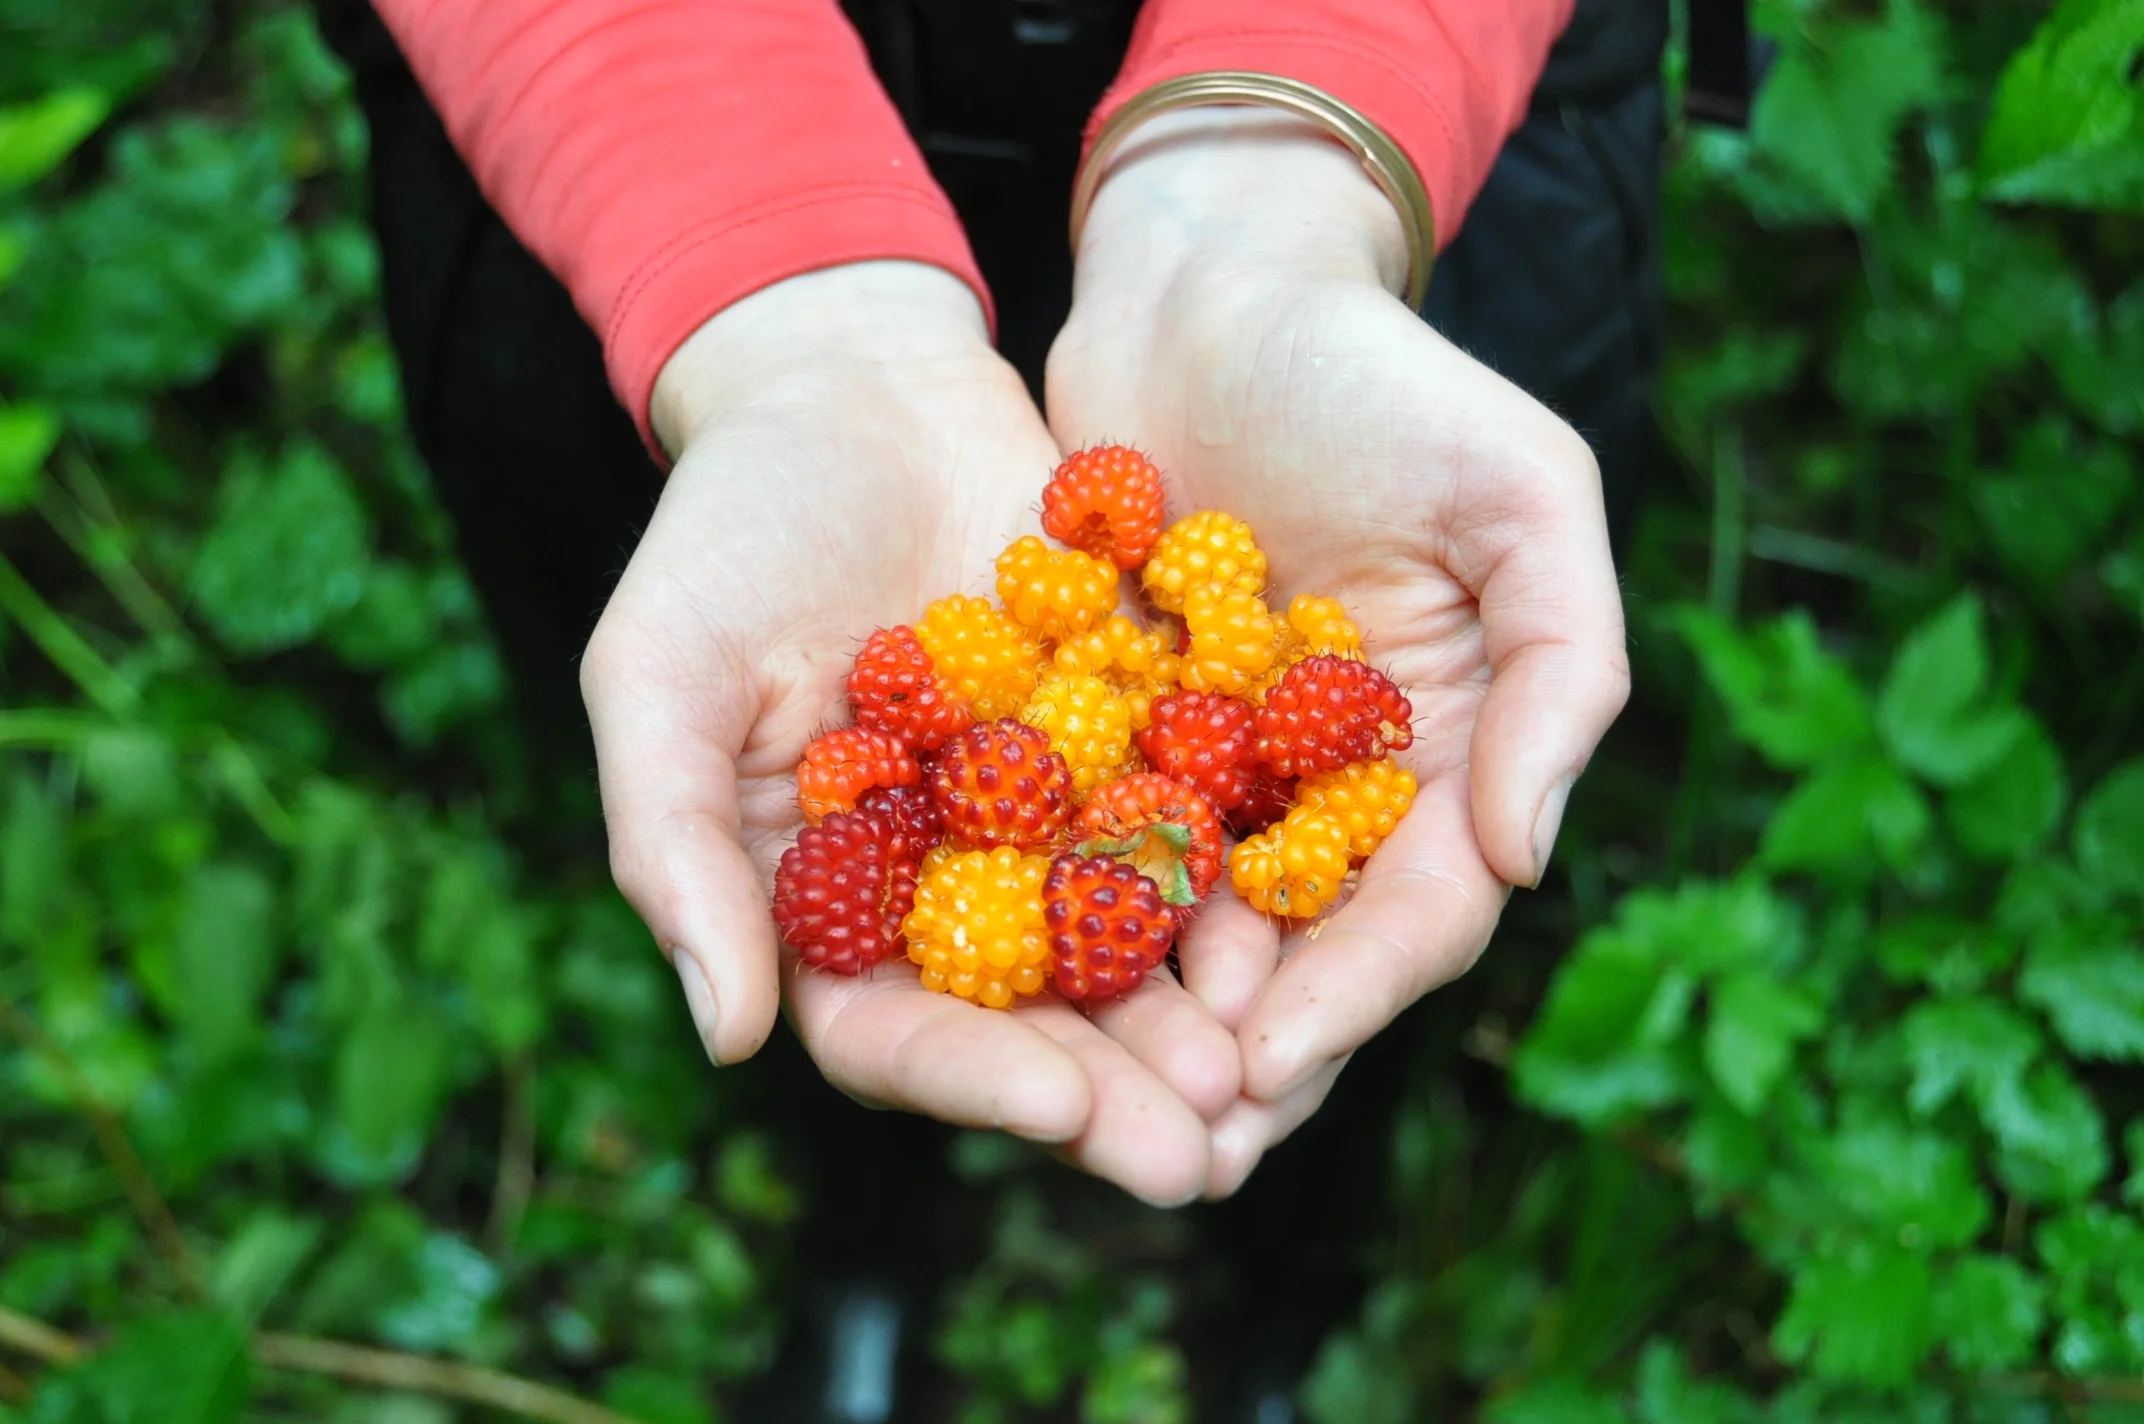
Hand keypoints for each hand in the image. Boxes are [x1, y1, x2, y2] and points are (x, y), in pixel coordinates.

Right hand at [584, 262, 1238, 1203]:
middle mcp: (942, 882)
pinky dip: (1239, 880)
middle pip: (1027, 1020)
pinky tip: (1307, 923)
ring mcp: (1041, 817)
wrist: (855, 384)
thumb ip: (674, 846)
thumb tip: (725, 1033)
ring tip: (1267, 1071)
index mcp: (823, 899)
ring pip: (1123, 945)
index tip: (1059, 1106)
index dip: (972, 1079)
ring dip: (1191, 1017)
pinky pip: (1187, 825)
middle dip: (1112, 1090)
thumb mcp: (662, 672)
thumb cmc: (730, 527)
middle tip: (1202, 1156)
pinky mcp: (1125, 742)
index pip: (890, 1030)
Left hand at [1048, 113, 1630, 1194]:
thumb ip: (1563, 669)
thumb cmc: (1382, 374)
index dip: (1357, 993)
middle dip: (1250, 1045)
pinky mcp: (1116, 727)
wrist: (1212, 284)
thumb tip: (1530, 860)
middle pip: (1306, 947)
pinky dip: (1063, 910)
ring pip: (1195, 922)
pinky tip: (1004, 973)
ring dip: (1152, 1014)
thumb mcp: (1522, 492)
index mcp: (1449, 745)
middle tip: (1179, 1139)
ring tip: (1089, 1098)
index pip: (1423, 908)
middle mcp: (1338, 778)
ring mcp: (1225, 761)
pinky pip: (1093, 839)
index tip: (1273, 1061)